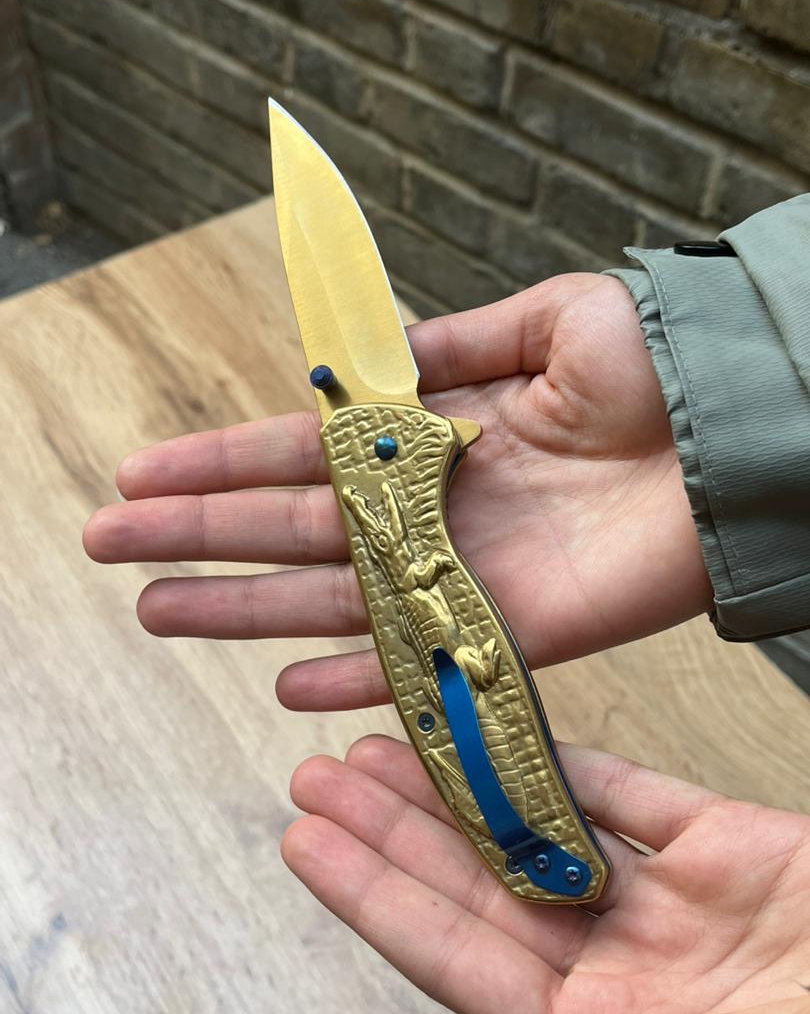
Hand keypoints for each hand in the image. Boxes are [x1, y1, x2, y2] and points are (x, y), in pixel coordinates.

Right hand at [83, 274, 712, 708]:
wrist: (727, 433)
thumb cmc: (647, 366)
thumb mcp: (543, 323)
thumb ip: (454, 345)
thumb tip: (376, 346)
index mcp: (429, 435)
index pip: (301, 453)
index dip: (220, 464)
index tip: (143, 472)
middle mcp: (430, 510)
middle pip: (291, 530)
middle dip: (197, 536)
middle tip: (106, 544)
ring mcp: (461, 574)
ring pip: (329, 598)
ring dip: (240, 609)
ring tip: (154, 610)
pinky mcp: (510, 629)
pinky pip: (415, 660)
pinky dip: (355, 679)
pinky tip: (287, 690)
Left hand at [283, 734, 809, 1013]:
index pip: (457, 960)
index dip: (377, 898)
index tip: (312, 843)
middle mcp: (629, 974)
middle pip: (485, 883)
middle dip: (398, 827)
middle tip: (321, 773)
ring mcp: (682, 909)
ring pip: (547, 825)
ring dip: (469, 781)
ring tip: (388, 740)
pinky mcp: (740, 850)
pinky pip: (641, 795)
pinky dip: (577, 760)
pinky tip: (511, 731)